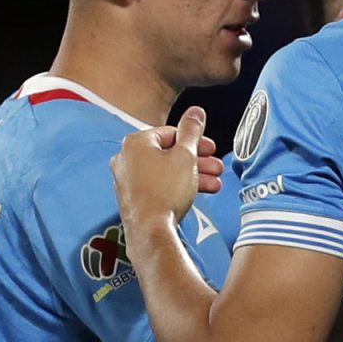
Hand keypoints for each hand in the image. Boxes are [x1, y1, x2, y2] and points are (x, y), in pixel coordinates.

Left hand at [111, 106, 222, 227]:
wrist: (150, 229)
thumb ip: (192, 131)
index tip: (210, 148)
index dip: (196, 140)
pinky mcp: (133, 196)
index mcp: (136, 142)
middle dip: (197, 161)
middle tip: (215, 166)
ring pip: (166, 170)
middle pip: (169, 153)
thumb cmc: (164, 191)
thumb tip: (195, 112)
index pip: (171, 133)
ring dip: (192, 175)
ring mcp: (128, 179)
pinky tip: (195, 193)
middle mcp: (127, 158)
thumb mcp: (185, 155)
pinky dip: (177, 186)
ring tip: (213, 184)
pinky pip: (159, 185)